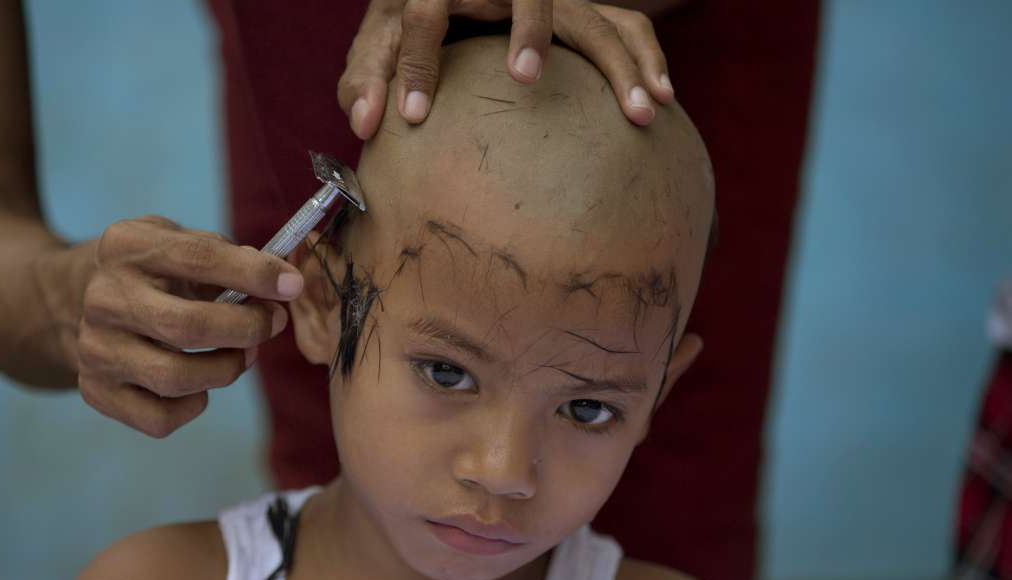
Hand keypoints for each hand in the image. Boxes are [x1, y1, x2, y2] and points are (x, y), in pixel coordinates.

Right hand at [74, 215, 303, 437]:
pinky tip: (201, 385)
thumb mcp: (175, 240)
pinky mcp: (95, 390)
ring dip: (227, 370)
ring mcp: (95, 348)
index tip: (293, 286)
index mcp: (127, 248)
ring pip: (175, 379)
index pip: (199, 259)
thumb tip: (279, 284)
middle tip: (273, 324)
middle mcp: (103, 299)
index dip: (255, 274)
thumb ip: (223, 255)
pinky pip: (159, 418)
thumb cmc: (148, 269)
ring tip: (244, 355)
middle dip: (247, 330)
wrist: (73, 296)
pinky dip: (194, 406)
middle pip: (188, 327)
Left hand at [338, 0, 674, 137]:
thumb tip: (364, 123)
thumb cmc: (410, 23)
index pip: (422, 14)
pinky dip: (644, 57)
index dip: (413, 63)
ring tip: (639, 113)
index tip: (410, 115)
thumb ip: (366, 81)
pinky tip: (660, 99)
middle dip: (528, 30)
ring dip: (617, 60)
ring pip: (590, 14)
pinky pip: (623, 24)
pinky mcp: (578, 8)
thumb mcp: (379, 44)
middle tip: (523, 78)